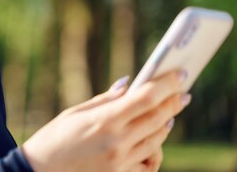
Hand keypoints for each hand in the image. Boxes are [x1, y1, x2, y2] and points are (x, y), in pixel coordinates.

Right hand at [19, 70, 188, 171]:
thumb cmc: (53, 138)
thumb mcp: (75, 113)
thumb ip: (106, 100)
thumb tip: (129, 85)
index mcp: (104, 120)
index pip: (147, 98)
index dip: (167, 84)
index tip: (180, 74)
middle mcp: (117, 142)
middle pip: (158, 118)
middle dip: (173, 102)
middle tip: (182, 91)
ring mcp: (121, 162)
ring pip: (157, 140)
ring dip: (166, 123)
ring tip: (168, 113)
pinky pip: (149, 163)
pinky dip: (155, 151)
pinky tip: (153, 141)